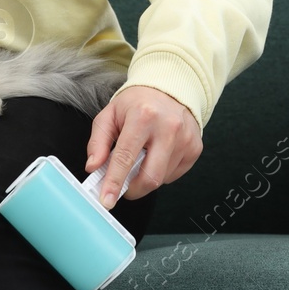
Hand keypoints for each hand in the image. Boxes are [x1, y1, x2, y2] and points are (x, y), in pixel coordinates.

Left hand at [85, 85, 201, 208]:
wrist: (170, 89)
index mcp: (143, 116)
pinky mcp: (195, 148)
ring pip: (161, 179)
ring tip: (143, 157)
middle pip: (150, 176)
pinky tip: (157, 155)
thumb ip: (98, 142)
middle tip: (122, 185)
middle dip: (132, 189)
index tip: (107, 200)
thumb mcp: (110, 115)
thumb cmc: (138, 103)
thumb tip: (93, 167)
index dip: (114, 182)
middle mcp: (168, 127)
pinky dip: (161, 172)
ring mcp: (185, 139)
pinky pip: (173, 175)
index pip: (126, 157)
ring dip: (146, 177)